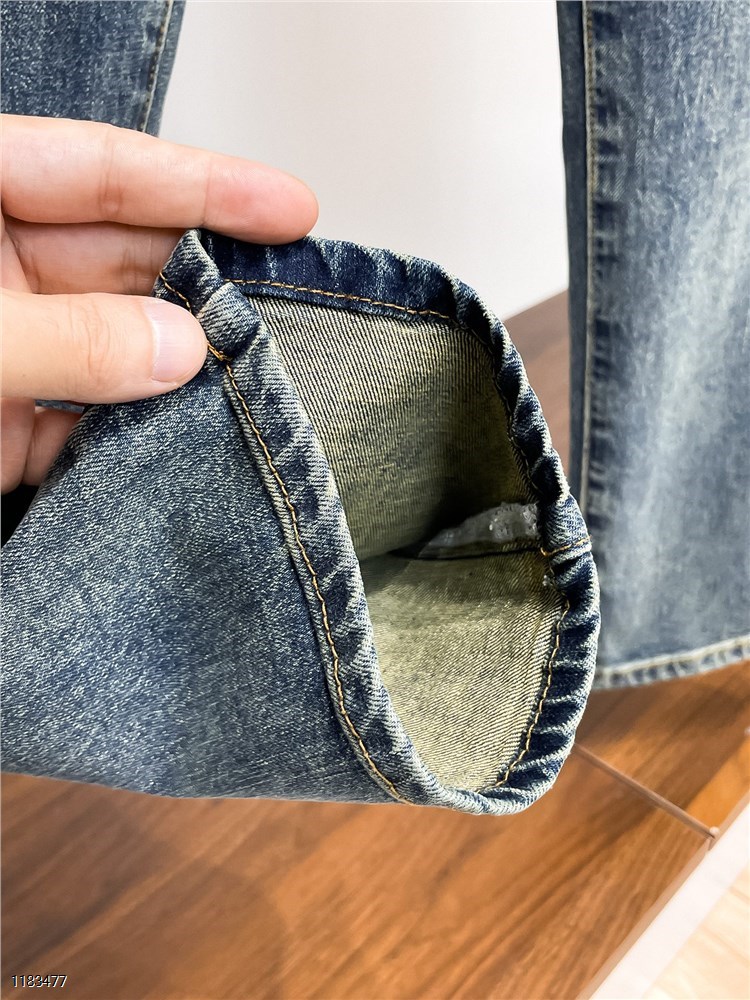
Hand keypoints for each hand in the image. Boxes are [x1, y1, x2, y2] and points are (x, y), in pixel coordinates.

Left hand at [0, 114, 317, 492]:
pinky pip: (84, 428)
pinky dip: (133, 442)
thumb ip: (64, 337)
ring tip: (251, 380)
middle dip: (204, 284)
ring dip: (180, 372)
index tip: (287, 207)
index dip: (202, 184)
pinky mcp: (2, 428)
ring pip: (116, 349)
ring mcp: (6, 350)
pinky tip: (182, 444)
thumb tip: (174, 349)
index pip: (100, 170)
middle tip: (283, 304)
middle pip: (122, 261)